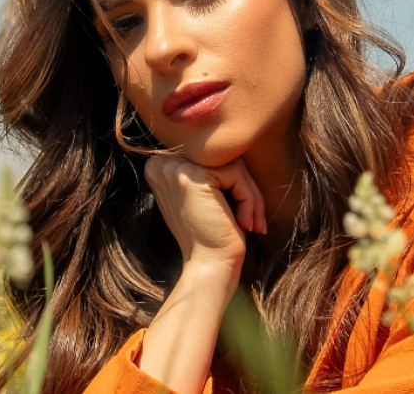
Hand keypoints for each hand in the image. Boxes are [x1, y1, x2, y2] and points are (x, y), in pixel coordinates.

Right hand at [144, 155, 267, 268]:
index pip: (210, 160)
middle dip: (245, 189)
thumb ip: (206, 170)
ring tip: (252, 223)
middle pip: (222, 159)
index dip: (233, 184)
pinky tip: (246, 223)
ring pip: (233, 166)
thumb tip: (231, 146)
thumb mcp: (202, 197)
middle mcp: (161, 164)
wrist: (209, 267)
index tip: (241, 213)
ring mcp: (176, 168)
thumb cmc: (211, 235)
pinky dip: (250, 199)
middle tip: (254, 220)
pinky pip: (237, 175)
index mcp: (159, 167)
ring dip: (251, 196)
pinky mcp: (194, 177)